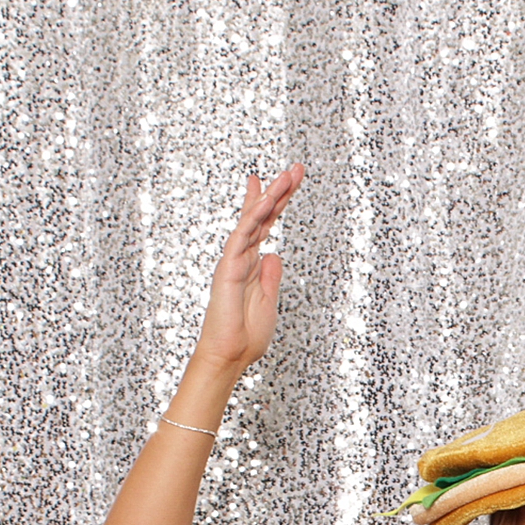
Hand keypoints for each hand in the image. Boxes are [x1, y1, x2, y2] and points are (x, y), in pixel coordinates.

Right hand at [190, 164, 304, 372]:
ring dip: (270, 197)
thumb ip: (271, 277)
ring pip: (253, 220)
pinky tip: (266, 200)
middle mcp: (243, 257)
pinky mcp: (228, 267)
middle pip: (262, 216)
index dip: (276, 203)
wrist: (230, 355)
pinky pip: (242, 235)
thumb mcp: (268, 301)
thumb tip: (275, 255)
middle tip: (295, 169)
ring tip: (287, 177)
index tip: (288, 181)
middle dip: (278, 191)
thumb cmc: (246, 336)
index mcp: (253, 264)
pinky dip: (254, 216)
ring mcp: (234, 260)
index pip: (267, 226)